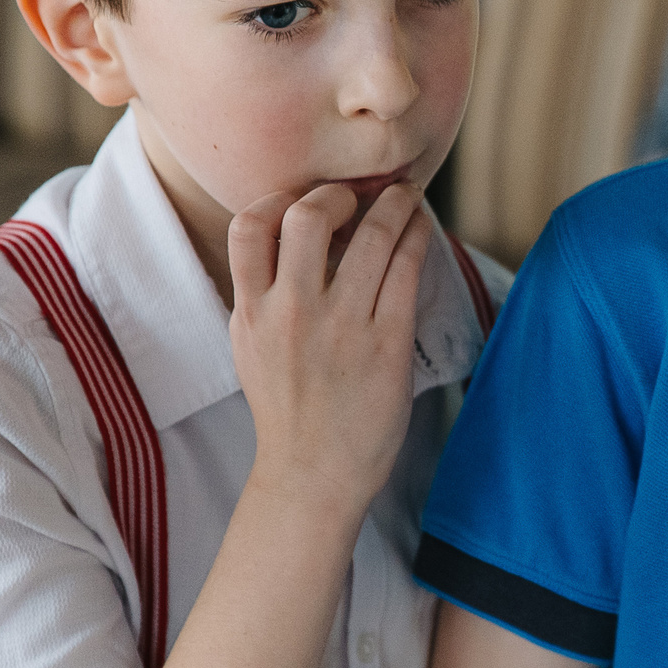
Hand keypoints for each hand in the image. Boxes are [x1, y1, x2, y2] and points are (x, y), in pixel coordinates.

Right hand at [227, 182, 431, 511]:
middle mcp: (292, 313)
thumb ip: (260, 295)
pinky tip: (421, 230)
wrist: (313, 473)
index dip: (277, 199)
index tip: (303, 198)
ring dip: (395, 205)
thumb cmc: (288, 409)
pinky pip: (405, 270)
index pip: (246, 227)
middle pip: (306, 216)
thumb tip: (284, 238)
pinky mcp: (387, 343)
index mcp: (251, 312)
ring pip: (371, 237)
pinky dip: (416, 238)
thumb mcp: (251, 347)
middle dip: (336, 194)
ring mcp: (342, 326)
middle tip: (358, 195)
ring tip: (405, 196)